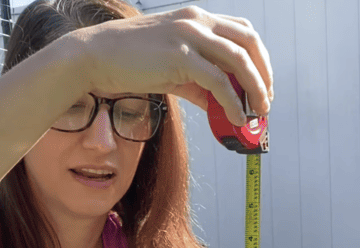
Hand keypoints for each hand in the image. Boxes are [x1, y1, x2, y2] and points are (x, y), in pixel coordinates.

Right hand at [69, 6, 273, 125]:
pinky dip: (232, 102)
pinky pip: (218, 81)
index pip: (243, 32)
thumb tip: (220, 105)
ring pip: (239, 61)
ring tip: (257, 113)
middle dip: (263, 74)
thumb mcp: (171, 67)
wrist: (94, 56)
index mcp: (196, 18)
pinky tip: (235, 117)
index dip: (259, 58)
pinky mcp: (180, 57)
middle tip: (265, 100)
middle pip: (249, 44)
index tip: (263, 83)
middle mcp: (197, 21)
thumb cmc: (129, 61)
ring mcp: (189, 36)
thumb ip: (198, 82)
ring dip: (255, 89)